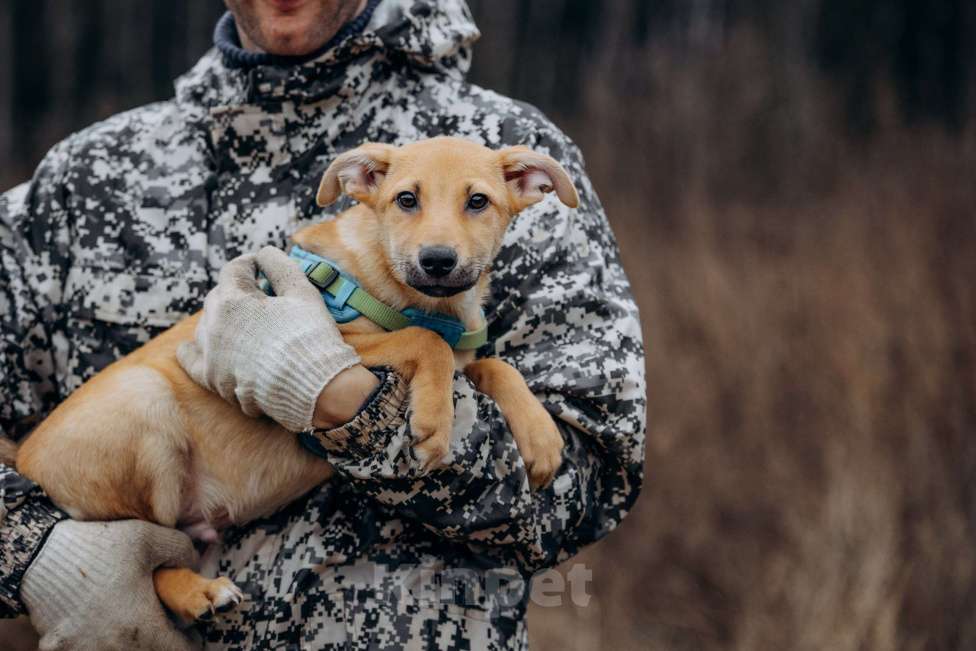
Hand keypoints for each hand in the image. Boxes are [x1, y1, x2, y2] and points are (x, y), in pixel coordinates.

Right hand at [21, 520, 197, 650]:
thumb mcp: (151, 537)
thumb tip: (195, 565)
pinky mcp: (59, 649)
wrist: (40, 553)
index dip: (188, 641)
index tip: (186, 629)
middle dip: (160, 642)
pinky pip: (88, 650)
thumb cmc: (100, 545)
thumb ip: (183, 551)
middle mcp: (112, 649)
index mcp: (141, 628)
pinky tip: (99, 620)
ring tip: (130, 620)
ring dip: (130, 643)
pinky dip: (98, 641)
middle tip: (160, 623)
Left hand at [178, 246, 362, 431]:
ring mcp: (211, 354)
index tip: (264, 266)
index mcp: (233, 299)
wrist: (316, 388)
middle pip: (219, 296)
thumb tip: (263, 253)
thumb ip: (279, 265)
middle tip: (263, 294)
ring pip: (207, 325)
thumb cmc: (312, 336)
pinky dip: (192, 351)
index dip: (252, 263)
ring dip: (222, 317)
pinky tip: (189, 347)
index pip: (236, 269)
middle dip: (238, 290)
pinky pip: (192, 361)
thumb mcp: (302, 292)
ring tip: (244, 321)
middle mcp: (215, 324)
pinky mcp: (214, 379)